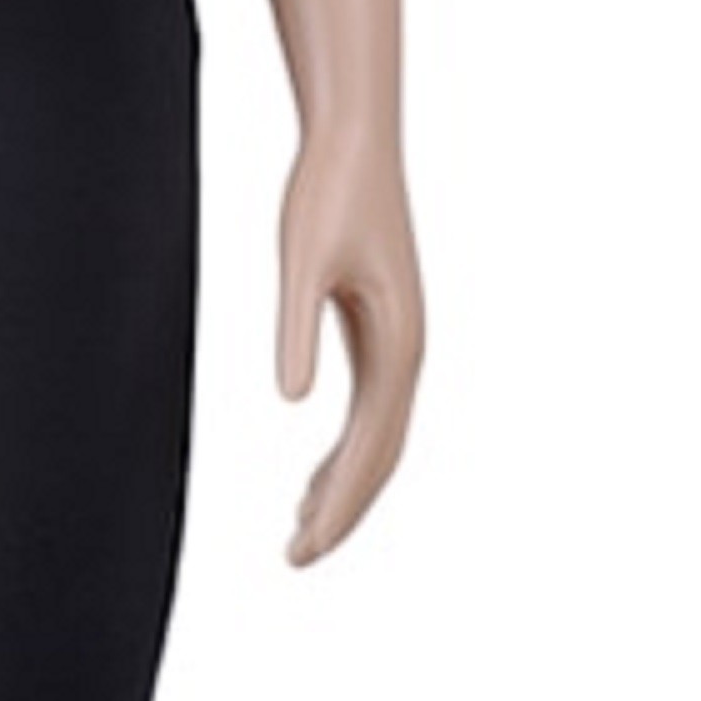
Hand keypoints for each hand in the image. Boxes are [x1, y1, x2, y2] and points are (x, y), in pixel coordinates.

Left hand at [275, 127, 421, 563]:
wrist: (354, 141)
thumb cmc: (327, 193)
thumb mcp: (300, 262)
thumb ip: (298, 330)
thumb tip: (292, 400)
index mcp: (397, 346)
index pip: (370, 450)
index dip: (338, 506)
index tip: (303, 549)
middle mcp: (408, 353)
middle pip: (381, 457)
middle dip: (343, 512)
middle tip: (296, 559)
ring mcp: (399, 343)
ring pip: (379, 438)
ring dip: (345, 488)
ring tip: (302, 532)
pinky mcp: (381, 330)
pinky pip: (371, 411)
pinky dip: (346, 453)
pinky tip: (314, 476)